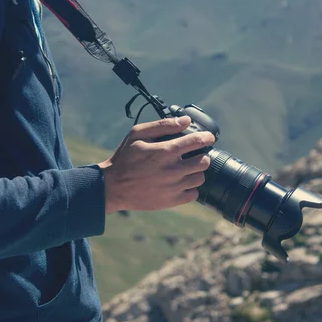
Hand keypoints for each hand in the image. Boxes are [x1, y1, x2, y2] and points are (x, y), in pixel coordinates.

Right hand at [98, 116, 214, 213]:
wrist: (113, 187)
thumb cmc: (125, 158)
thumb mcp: (137, 134)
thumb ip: (163, 125)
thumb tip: (185, 121)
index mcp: (165, 151)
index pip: (198, 141)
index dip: (207, 138)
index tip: (208, 138)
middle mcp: (172, 170)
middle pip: (204, 162)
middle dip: (201, 156)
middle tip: (194, 155)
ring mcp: (173, 187)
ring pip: (200, 178)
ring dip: (195, 172)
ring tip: (185, 169)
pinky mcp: (171, 201)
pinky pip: (193, 194)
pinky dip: (190, 188)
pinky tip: (180, 182)